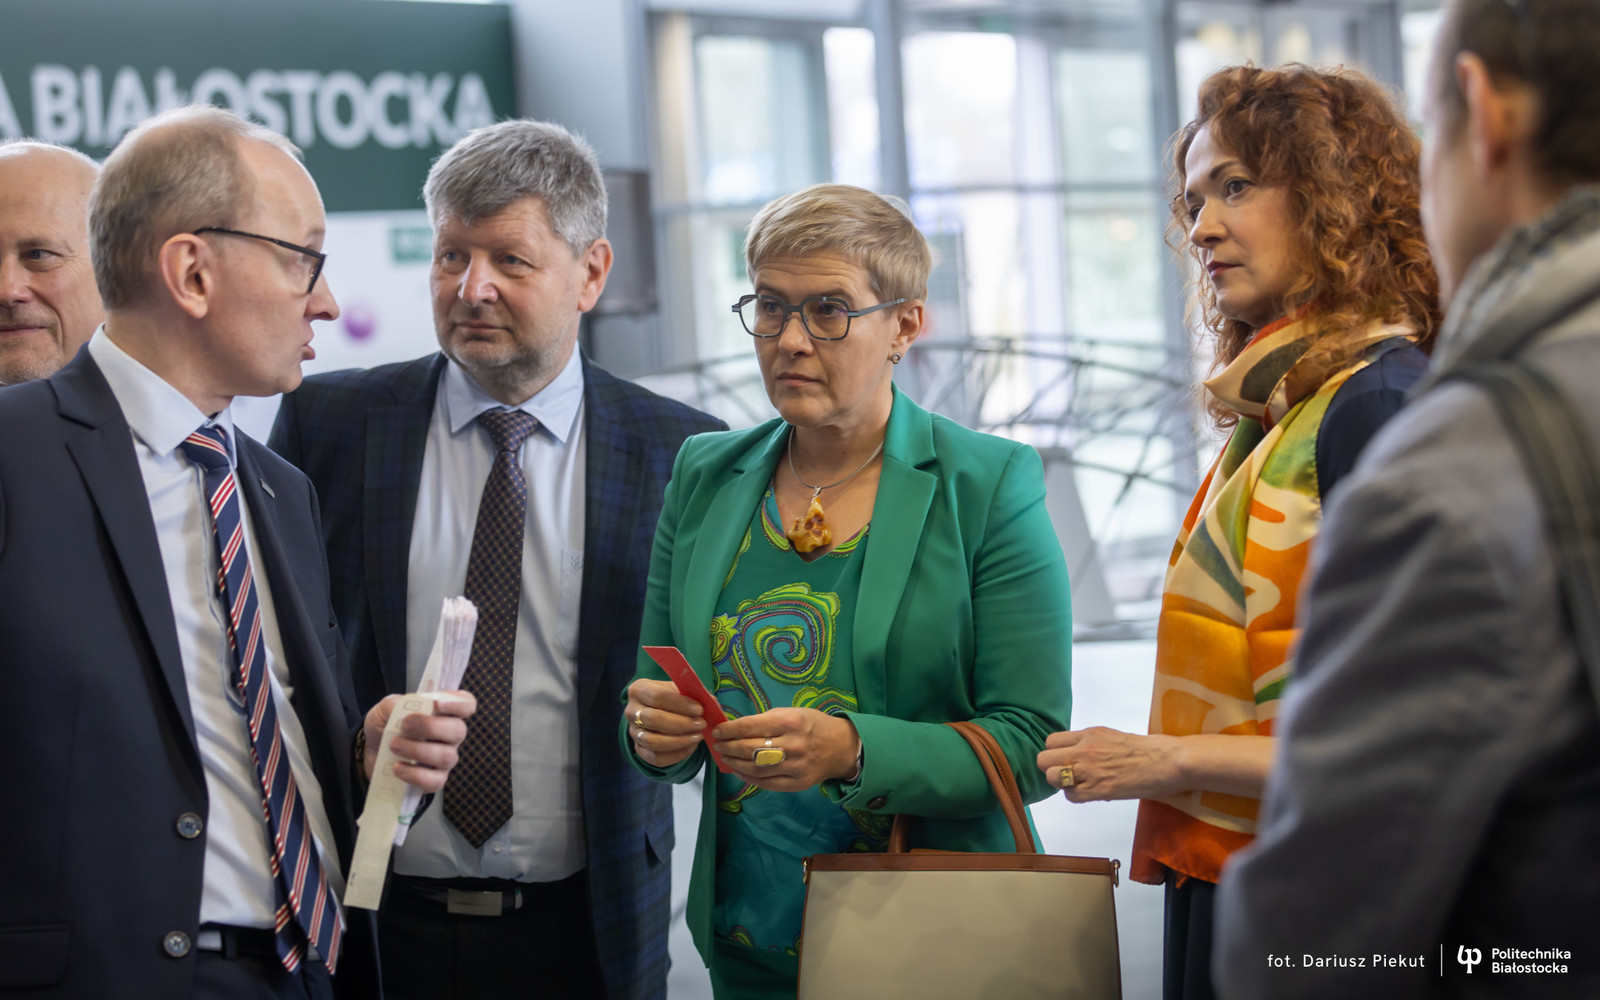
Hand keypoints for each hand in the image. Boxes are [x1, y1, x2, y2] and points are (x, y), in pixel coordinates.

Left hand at [362, 691, 476, 792]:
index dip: (457, 703)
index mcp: (444, 712)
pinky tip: (397, 767)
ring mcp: (445, 759)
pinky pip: (435, 781)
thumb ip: (396, 704)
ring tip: (393, 746)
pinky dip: (414, 774)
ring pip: (446, 756)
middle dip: (430, 727)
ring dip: (417, 750)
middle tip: (405, 726)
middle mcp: (449, 735)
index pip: (466, 704)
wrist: (371, 752)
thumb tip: (407, 710)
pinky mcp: (435, 780)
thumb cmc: (385, 726)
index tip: (436, 703)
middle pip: (458, 730)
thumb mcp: (385, 708)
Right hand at [625, 678, 705, 768]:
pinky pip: (656, 758)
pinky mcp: (639, 750)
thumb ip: (695, 694)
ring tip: (698, 736)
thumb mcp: (680, 689)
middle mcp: (631, 711)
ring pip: (653, 742)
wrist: (659, 711)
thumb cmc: (672, 698)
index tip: (699, 710)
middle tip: (701, 724)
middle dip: (681, 724)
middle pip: (653, 720)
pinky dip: (676, 755)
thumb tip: (711, 703)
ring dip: (679, 741)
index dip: (680, 704)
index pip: (657, 697)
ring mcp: (633, 733)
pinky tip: (691, 747)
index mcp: (639, 690)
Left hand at [713, 708, 859, 791]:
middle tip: (717, 745)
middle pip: (749, 749)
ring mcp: (795, 767)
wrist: (841, 747)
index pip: (750, 726)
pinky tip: (739, 771)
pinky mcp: (797, 783)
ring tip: (725, 757)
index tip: (717, 731)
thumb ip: (766, 720)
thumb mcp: (793, 712)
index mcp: (790, 722)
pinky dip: (749, 778)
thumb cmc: (813, 725)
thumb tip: (736, 728)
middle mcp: (792, 745)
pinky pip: (766, 783)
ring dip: (734, 763)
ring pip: (755, 768)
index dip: (729, 730)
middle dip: (728, 747)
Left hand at [1036, 726, 1181, 802]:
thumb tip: (1080, 754)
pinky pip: (1070, 796)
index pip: (1051, 741)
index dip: (1056, 754)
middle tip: (1068, 775)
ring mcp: (1090, 769)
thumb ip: (1093, 743)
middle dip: (1053, 768)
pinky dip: (1077, 797)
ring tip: (1077, 785)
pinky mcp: (1098, 789)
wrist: (1168, 761)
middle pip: (1044, 760)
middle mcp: (1085, 749)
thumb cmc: (1149, 749)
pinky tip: (1090, 793)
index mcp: (1090, 734)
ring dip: (1062, 783)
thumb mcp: (1114, 737)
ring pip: (1052, 777)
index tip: (1065, 760)